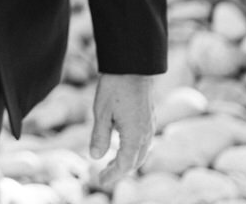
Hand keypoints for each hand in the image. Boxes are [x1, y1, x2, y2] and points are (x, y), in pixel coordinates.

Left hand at [89, 73, 154, 188]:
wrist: (132, 66)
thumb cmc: (114, 87)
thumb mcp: (101, 113)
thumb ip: (100, 137)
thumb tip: (96, 157)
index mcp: (135, 135)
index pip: (125, 165)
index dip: (113, 175)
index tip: (100, 181)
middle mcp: (146, 133)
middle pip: (135, 162)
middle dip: (120, 171)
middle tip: (103, 176)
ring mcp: (149, 126)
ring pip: (141, 152)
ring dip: (127, 161)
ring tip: (110, 165)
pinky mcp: (149, 118)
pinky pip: (143, 142)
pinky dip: (133, 151)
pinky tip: (122, 147)